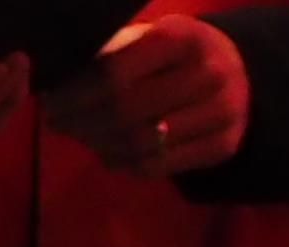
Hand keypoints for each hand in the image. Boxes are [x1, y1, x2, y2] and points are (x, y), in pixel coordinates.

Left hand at [41, 15, 248, 177]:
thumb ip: (107, 58)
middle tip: (57, 125)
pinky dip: (123, 164)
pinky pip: (158, 167)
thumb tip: (52, 86)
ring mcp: (221, 112)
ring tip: (80, 137)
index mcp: (180, 38)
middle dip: (81, 123)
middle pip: (125, 112)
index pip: (114, 75)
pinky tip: (107, 153)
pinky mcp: (223, 146)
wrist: (239, 72)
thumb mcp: (145, 40)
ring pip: (140, 144)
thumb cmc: (174, 54)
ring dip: (98, 145)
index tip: (49, 104)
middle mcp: (207, 73)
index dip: (75, 95)